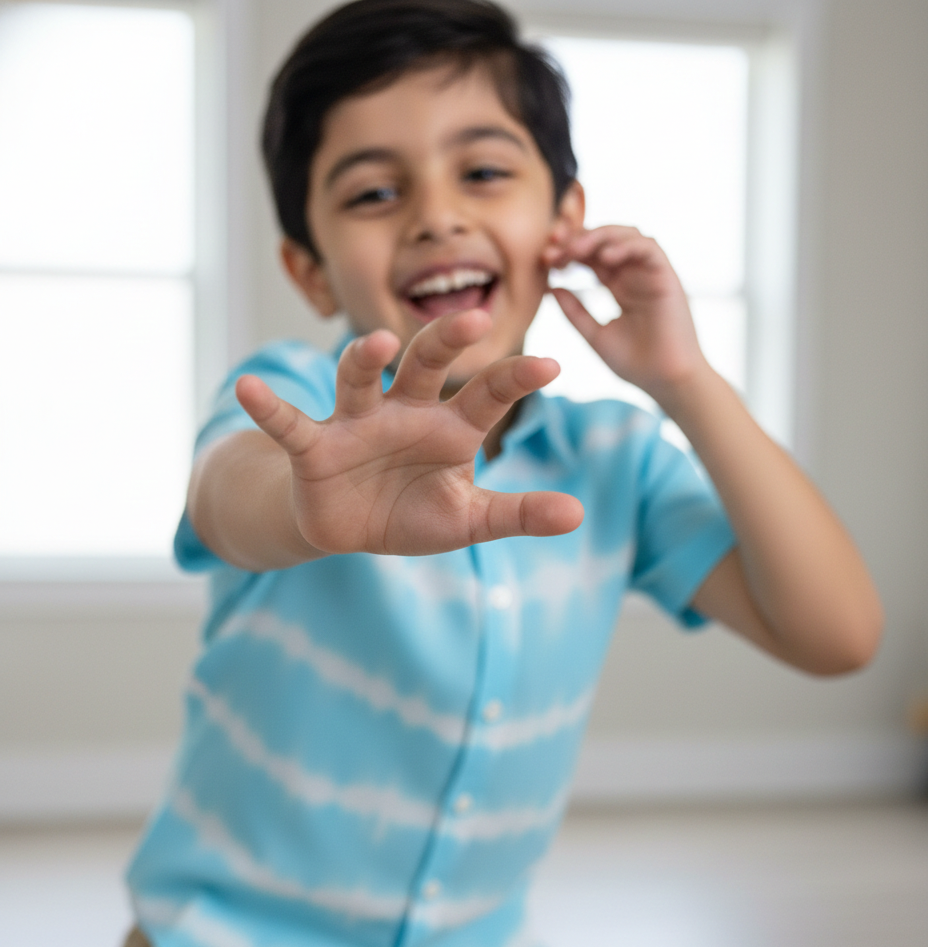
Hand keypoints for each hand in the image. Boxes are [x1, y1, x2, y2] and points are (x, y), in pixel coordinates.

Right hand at [235, 310, 583, 556]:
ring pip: (359, 378)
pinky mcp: (314, 447)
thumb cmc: (415, 513)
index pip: (486, 396)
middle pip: (426, 365)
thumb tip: (577, 515)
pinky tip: (247, 388)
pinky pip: (290, 423)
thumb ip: (516, 513)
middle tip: (474, 319)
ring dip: (363, 359)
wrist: (351, 529)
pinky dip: (269, 408)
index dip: (513, 380)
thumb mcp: (469, 520)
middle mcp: (405, 411)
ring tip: (376, 344)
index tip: (551, 366)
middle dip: (446, 341)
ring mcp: (357, 422)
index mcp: (450, 428)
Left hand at [543, 226, 709, 404]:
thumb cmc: (636, 364)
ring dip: (600, 236)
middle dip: (578, 236)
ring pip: (627, 235)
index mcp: (618, 286)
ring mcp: (651, 274)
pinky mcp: (668, 276)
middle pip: (606, 239)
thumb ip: (575, 312)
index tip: (545, 258)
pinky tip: (605, 257)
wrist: (667, 382)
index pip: (591, 256)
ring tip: (576, 249)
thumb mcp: (595, 335)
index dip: (567, 251)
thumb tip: (551, 288)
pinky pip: (649, 248)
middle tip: (554, 243)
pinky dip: (627, 246)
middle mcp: (635, 275)